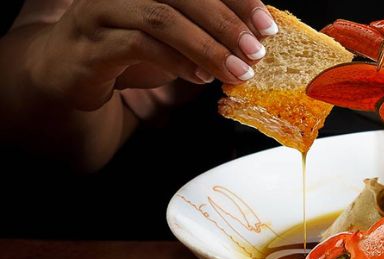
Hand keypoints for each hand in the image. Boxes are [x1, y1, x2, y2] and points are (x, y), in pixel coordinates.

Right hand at [27, 0, 278, 109]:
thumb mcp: (175, 33)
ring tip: (236, 71)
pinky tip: (199, 78)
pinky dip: (176, 62)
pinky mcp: (91, 42)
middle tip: (256, 52)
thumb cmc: (129, 47)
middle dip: (226, 23)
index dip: (238, 0)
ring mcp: (102, 10)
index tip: (267, 25)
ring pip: (161, 18)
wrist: (68, 71)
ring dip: (206, 47)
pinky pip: (138, 45)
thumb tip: (259, 37)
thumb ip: (208, 28)